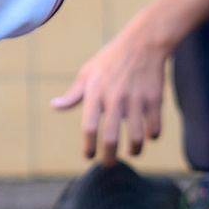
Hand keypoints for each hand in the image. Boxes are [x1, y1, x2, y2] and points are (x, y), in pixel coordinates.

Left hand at [49, 21, 175, 161]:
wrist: (143, 43)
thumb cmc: (111, 59)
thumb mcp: (88, 72)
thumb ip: (73, 94)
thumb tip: (54, 106)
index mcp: (95, 92)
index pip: (88, 127)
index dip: (88, 146)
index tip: (89, 156)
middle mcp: (115, 98)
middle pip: (111, 138)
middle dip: (109, 158)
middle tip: (109, 166)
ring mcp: (136, 99)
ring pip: (136, 138)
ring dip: (134, 151)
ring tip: (131, 153)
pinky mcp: (155, 100)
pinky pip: (155, 128)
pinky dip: (151, 136)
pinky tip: (147, 136)